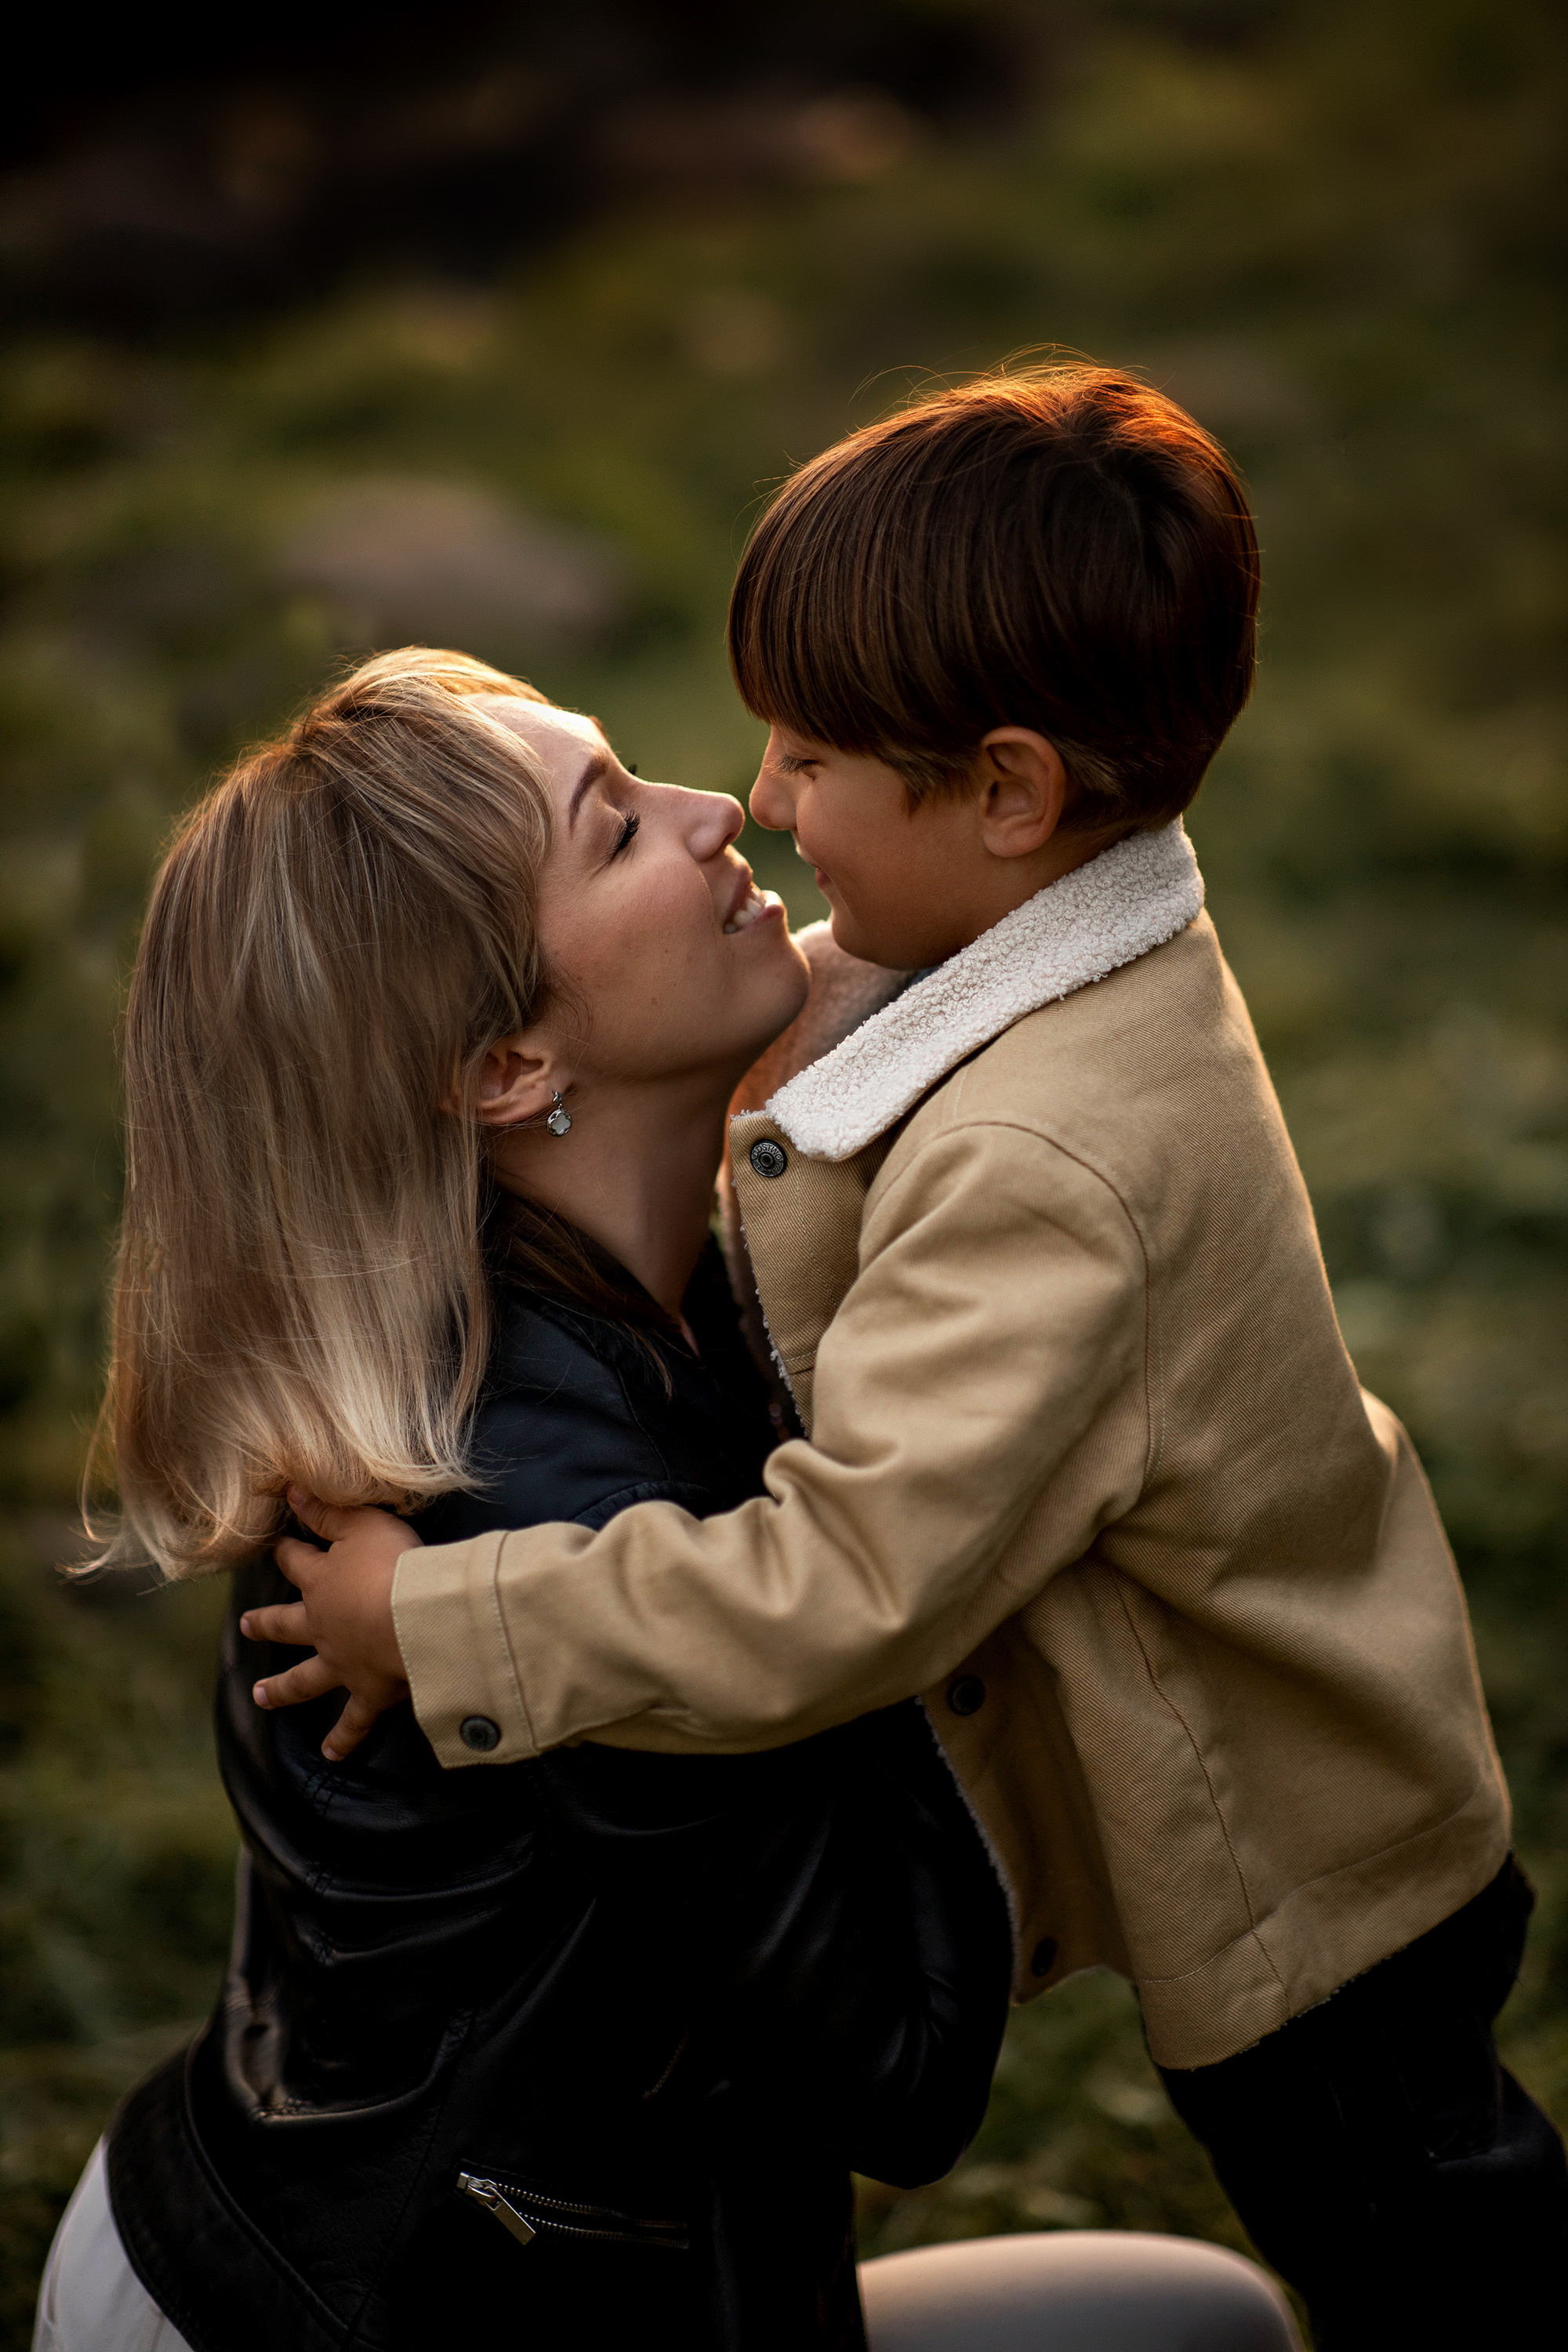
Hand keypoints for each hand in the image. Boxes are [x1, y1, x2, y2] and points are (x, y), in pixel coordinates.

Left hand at [241, 1488, 423, 1760]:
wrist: (411, 1618)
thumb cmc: (393, 1563)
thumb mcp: (363, 1523)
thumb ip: (329, 1509)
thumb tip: (292, 1490)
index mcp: (321, 1582)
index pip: (297, 1562)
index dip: (286, 1551)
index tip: (277, 1544)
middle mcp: (322, 1626)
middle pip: (286, 1625)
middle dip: (266, 1624)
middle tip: (245, 1627)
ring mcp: (341, 1663)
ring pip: (304, 1679)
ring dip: (283, 1690)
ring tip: (260, 1697)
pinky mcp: (368, 1693)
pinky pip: (353, 1721)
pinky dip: (343, 1738)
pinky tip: (332, 1754)